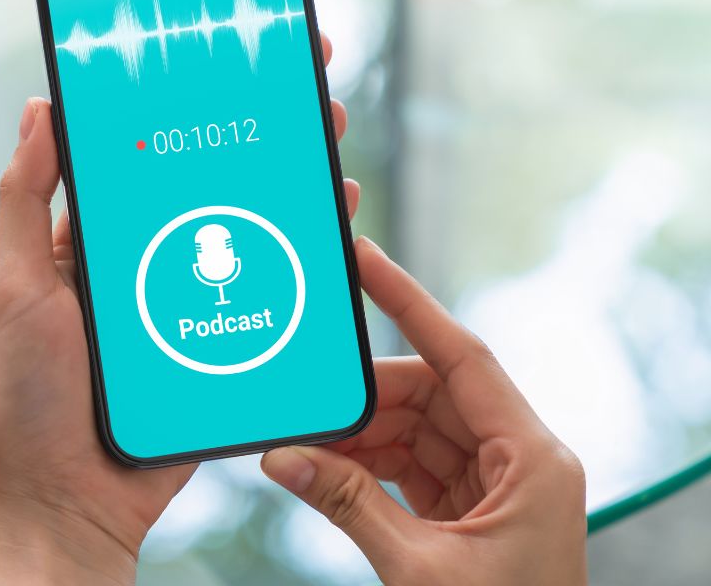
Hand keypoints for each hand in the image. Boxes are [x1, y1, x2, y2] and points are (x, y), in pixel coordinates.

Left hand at [0, 36, 354, 584]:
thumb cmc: (26, 403)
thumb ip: (25, 201)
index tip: (216, 47)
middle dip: (257, 123)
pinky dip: (303, 254)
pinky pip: (269, 289)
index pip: (142, 149)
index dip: (180, 97)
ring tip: (324, 134)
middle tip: (299, 75)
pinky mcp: (222, 341)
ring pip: (248, 226)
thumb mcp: (14, 288)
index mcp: (93, 237)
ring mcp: (188, 298)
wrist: (69, 502)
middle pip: (210, 177)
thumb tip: (37, 108)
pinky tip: (331, 223)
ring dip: (289, 178)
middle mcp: (145, 257)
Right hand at [262, 237, 587, 584]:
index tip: (366, 259)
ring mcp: (495, 482)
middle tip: (303, 397)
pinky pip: (411, 462)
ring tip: (305, 446)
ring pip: (414, 427)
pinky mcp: (471, 506)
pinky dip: (368, 465)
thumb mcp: (420, 572)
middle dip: (363, 399)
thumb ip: (348, 504)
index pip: (463, 356)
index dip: (409, 303)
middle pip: (430, 392)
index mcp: (532, 460)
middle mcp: (519, 458)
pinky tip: (327, 468)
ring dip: (358, 436)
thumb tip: (283, 457)